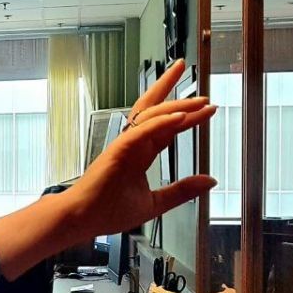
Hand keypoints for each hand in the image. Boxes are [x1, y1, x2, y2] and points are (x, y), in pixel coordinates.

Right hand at [0, 59, 216, 279]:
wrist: (83, 219)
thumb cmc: (107, 211)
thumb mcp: (155, 203)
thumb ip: (182, 191)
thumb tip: (209, 180)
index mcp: (139, 154)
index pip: (166, 128)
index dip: (186, 116)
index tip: (206, 108)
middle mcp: (133, 144)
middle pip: (154, 109)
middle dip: (171, 89)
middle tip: (188, 73)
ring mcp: (125, 145)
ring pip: (152, 116)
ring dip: (176, 106)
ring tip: (199, 101)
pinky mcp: (118, 150)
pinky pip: (141, 131)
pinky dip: (160, 122)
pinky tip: (179, 118)